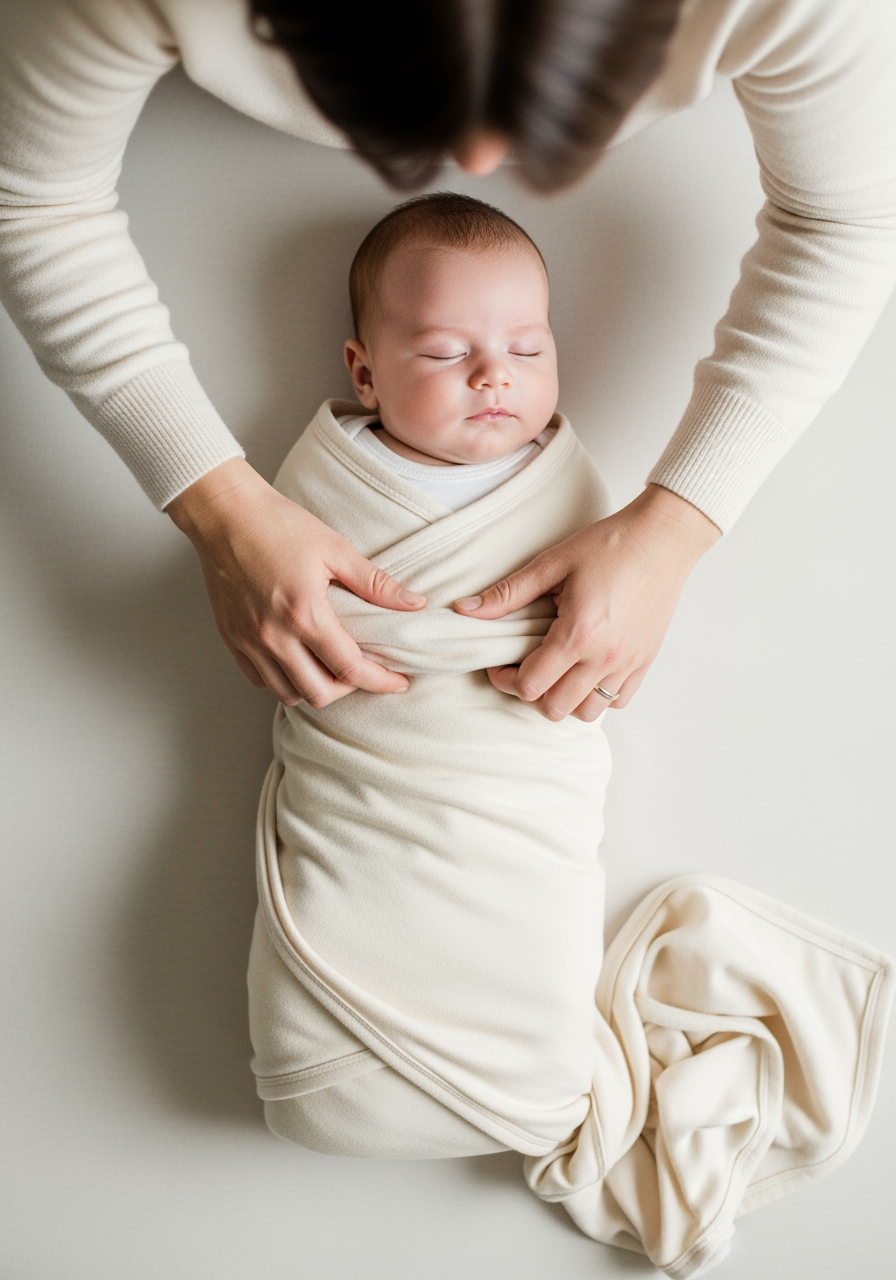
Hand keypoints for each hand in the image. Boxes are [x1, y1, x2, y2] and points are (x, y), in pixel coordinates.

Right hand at [166, 458, 425, 706]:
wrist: (224, 514)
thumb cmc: (278, 524)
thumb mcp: (334, 548)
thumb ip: (375, 583)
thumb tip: (414, 603)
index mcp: (304, 614)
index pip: (349, 669)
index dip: (380, 681)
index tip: (398, 682)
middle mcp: (273, 636)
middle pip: (319, 693)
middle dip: (348, 690)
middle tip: (363, 672)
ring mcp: (249, 641)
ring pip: (287, 694)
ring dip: (315, 688)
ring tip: (331, 669)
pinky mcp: (232, 639)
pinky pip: (260, 680)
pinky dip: (284, 680)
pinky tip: (298, 661)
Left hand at [455, 485, 719, 721]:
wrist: (664, 537)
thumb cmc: (610, 545)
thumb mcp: (553, 563)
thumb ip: (508, 593)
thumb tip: (464, 609)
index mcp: (577, 635)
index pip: (530, 686)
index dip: (505, 679)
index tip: (499, 664)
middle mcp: (604, 657)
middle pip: (555, 708)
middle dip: (531, 693)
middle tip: (524, 668)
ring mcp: (628, 663)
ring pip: (587, 712)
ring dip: (564, 699)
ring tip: (557, 671)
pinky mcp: (645, 661)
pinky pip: (617, 701)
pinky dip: (597, 695)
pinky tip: (586, 669)